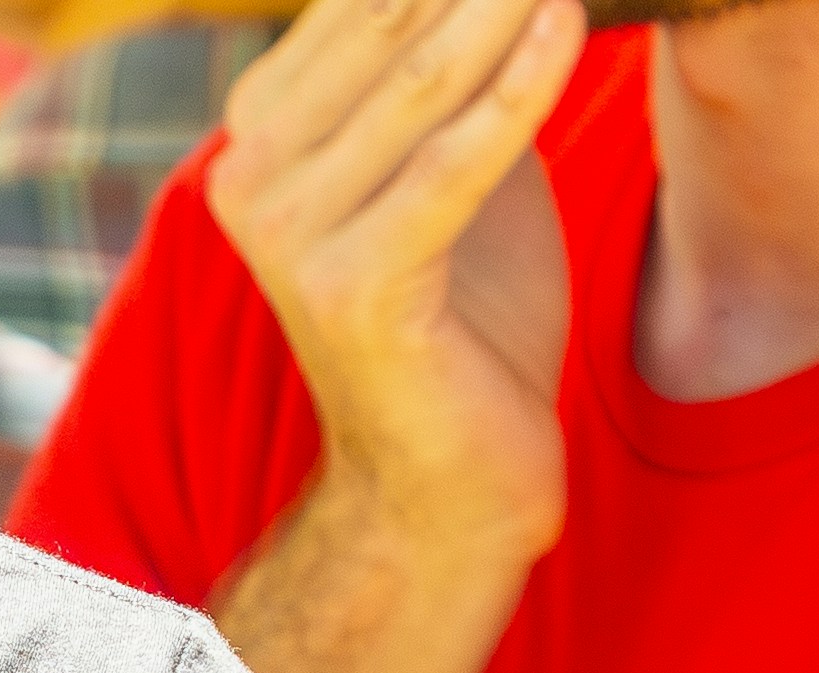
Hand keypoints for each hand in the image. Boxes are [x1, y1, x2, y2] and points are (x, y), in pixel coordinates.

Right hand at [212, 0, 583, 572]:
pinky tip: (567, 21)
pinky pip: (451, 166)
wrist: (450, 479)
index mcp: (260, 132)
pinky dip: (519, 90)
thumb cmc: (467, 313)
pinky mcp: (354, 289)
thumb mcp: (455, 160)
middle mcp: (251, 175)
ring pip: (422, 79)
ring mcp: (290, 236)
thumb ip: (455, 63)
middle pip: (387, 17)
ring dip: (510, 0)